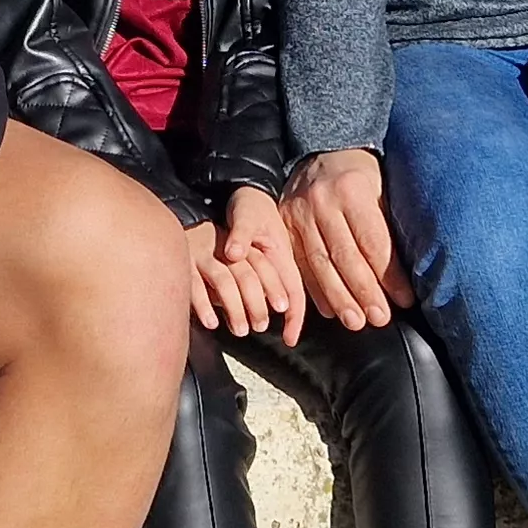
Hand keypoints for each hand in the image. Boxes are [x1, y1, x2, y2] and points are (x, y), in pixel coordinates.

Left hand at [216, 185, 307, 344]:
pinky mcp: (262, 262)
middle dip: (286, 321)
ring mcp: (272, 264)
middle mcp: (281, 263)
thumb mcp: (244, 214)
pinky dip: (256, 299)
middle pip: (288, 298)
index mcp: (282, 256)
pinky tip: (245, 309)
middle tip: (274, 337)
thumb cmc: (247, 203)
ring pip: (277, 294)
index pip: (294, 293)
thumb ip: (240, 235)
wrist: (247, 189)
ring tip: (252, 327)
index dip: (294, 318)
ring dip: (267, 312)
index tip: (289, 339)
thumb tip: (234, 254)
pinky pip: (263, 285)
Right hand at [283, 148, 413, 330]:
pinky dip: (314, 290)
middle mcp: (321, 202)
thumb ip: (389, 226)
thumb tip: (409, 273)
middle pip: (345, 256)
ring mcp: (298, 214)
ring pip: (319, 264)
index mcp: (351, 190)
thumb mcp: (381, 189)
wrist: (321, 151)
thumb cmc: (361, 175)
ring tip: (356, 322)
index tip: (404, 299)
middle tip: (379, 318)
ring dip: (339, 298)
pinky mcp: (283, 225)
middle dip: (364, 292)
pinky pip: (299, 263)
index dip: (389, 275)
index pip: (373, 241)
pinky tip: (328, 310)